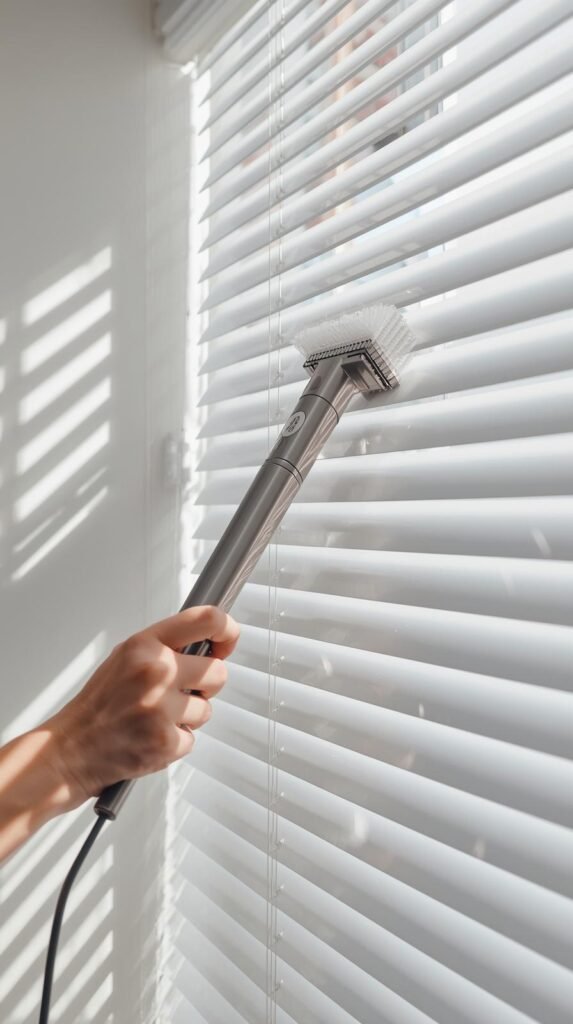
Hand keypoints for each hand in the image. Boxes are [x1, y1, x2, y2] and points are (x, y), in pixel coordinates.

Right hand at [45, 606, 238, 804]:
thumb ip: (164, 647)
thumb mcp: (126, 657)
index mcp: (145, 645)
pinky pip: (192, 739)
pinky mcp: (166, 741)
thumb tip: (209, 643)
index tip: (228, 640)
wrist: (74, 748)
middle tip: (183, 692)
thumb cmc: (100, 704)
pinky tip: (151, 736)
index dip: (227, 629)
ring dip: (188, 717)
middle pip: (218, 671)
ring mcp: (161, 707)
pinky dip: (176, 741)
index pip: (205, 619)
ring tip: (157, 717)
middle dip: (207, 685)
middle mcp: (156, 671)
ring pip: (207, 709)